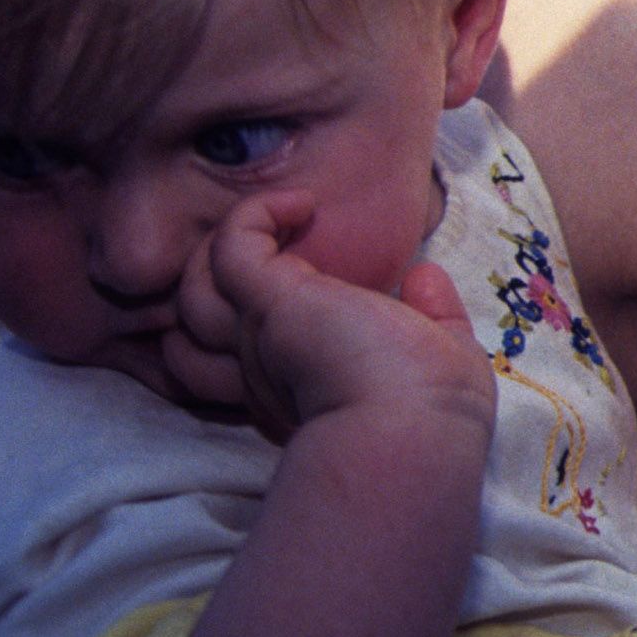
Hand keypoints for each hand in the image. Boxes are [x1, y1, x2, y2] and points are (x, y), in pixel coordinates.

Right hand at [168, 194, 495, 447]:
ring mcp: (261, 334)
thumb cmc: (431, 411)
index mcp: (298, 383)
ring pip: (198, 285)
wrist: (408, 431)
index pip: (249, 350)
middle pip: (204, 320)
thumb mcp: (439, 355)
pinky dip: (257, 215)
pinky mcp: (270, 305)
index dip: (256, 319)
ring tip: (290, 217)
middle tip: (278, 243)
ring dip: (231, 245)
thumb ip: (431, 313)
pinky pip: (232, 247)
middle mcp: (264, 365)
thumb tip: (422, 273)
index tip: (311, 276)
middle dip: (221, 283)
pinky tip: (304, 205)